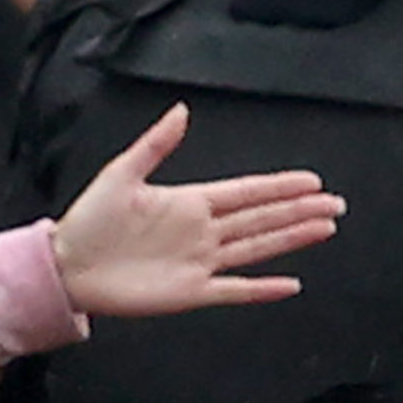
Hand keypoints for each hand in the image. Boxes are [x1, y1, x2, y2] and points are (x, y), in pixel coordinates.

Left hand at [51, 103, 343, 317]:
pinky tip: (290, 284)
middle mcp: (202, 232)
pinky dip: (262, 289)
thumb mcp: (121, 174)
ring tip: (325, 229)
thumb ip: (155, 144)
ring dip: (291, 239)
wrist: (67, 266)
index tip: (311, 181)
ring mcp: (200, 263)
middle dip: (300, 210)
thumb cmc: (89, 220)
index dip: (279, 186)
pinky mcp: (190, 293)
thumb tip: (181, 110)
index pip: (246, 191)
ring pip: (257, 248)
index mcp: (189, 202)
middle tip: (336, 204)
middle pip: (262, 218)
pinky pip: (233, 291)